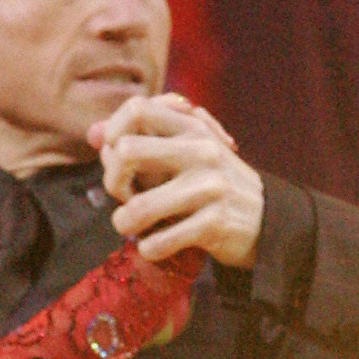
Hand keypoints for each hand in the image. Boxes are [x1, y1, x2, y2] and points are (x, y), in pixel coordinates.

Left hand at [91, 93, 262, 269]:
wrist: (266, 220)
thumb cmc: (211, 186)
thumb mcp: (184, 154)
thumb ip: (142, 142)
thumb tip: (92, 133)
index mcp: (191, 126)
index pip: (137, 109)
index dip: (113, 132)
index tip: (113, 157)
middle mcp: (200, 150)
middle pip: (126, 152)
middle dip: (112, 181)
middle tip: (123, 197)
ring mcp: (209, 187)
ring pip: (138, 208)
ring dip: (124, 223)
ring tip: (133, 228)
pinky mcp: (214, 223)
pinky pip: (158, 242)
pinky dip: (148, 249)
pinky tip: (154, 246)